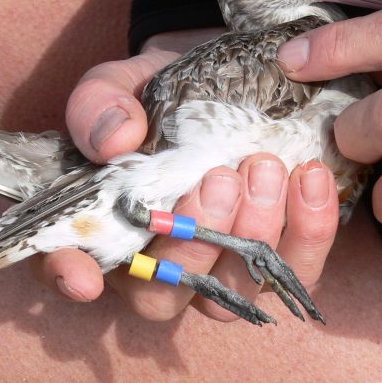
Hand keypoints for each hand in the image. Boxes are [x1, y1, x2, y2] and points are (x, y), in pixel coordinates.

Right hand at [35, 30, 341, 321]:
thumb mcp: (121, 85)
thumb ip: (100, 106)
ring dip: (252, 238)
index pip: (70, 269)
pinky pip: (292, 275)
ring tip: (266, 168)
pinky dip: (308, 232)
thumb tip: (115, 139)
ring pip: (228, 296)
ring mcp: (213, 274)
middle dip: (193, 244)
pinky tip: (310, 179)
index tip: (85, 278)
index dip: (71, 278)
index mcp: (101, 231)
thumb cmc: (157, 97)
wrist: (224, 85)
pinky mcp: (270, 265)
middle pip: (161, 297)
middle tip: (219, 178)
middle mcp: (153, 268)